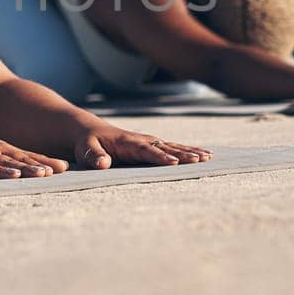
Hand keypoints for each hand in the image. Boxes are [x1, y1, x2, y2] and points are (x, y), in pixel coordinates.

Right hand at [0, 131, 69, 182]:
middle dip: (27, 167)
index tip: (60, 169)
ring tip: (15, 176)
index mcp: (0, 149)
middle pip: (10, 161)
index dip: (42, 162)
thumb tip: (61, 168)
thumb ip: (28, 161)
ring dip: (2, 171)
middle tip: (45, 174)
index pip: (25, 156)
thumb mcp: (0, 153)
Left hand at [68, 125, 211, 170]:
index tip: (174, 162)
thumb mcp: (84, 148)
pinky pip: (172, 147)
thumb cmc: (86, 142)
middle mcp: (141, 140)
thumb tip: (103, 164)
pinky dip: (188, 150)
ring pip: (172, 146)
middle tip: (200, 160)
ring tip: (208, 157)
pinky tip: (203, 155)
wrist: (89, 130)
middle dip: (183, 153)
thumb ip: (93, 156)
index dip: (160, 156)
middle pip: (165, 147)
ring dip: (190, 151)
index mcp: (126, 142)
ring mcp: (148, 141)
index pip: (146, 150)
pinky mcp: (152, 145)